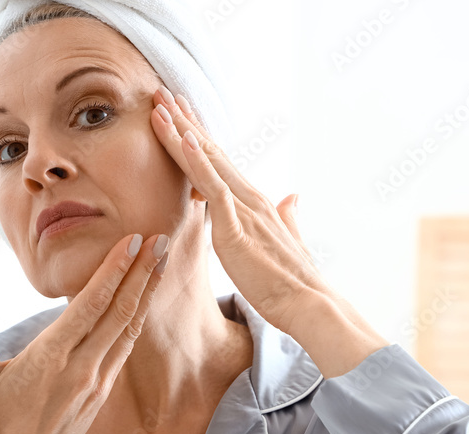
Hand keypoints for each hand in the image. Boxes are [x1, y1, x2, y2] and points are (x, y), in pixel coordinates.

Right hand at [0, 233, 169, 433]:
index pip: (90, 305)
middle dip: (142, 273)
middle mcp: (81, 369)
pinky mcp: (102, 393)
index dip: (114, 270)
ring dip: (146, 293)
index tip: (133, 241)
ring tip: (160, 263)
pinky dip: (135, 319)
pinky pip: (124, 349)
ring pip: (128, 329)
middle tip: (162, 239)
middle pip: (120, 312)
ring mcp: (96, 382)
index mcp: (51, 358)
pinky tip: (142, 302)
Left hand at [149, 86, 330, 335]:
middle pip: (209, 152)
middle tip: (160, 93)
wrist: (309, 305)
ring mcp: (243, 209)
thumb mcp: (288, 242)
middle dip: (183, 121)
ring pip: (206, 161)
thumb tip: (292, 198)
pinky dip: (198, 163)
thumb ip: (288, 218)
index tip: (179, 112)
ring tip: (159, 105)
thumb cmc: (294, 282)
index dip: (198, 136)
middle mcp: (249, 197)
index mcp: (255, 202)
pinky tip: (184, 140)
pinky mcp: (236, 227)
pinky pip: (214, 188)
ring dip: (181, 132)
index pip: (220, 161)